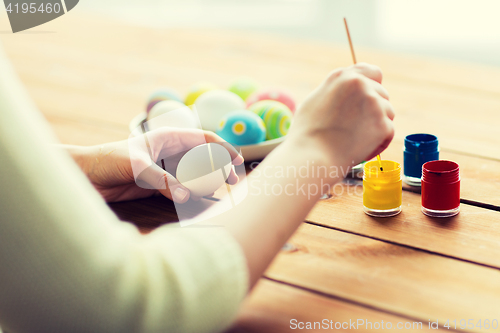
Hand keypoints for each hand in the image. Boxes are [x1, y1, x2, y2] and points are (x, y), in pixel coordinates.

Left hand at [67, 128, 243, 202]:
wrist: (86, 176)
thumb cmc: (108, 161)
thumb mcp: (136, 166)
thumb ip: (161, 180)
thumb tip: (186, 195)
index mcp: (167, 137)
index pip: (203, 138)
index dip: (222, 147)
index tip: (237, 160)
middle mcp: (169, 152)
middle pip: (202, 157)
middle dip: (220, 167)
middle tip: (232, 181)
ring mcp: (165, 169)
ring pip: (194, 174)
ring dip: (207, 182)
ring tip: (222, 193)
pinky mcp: (158, 185)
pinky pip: (181, 189)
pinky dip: (192, 194)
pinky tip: (201, 200)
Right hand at [288, 62, 394, 170]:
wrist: (312, 156)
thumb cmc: (307, 134)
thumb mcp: (315, 100)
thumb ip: (335, 92)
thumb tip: (347, 93)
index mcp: (342, 76)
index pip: (372, 72)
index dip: (373, 85)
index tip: (369, 98)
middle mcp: (360, 84)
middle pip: (382, 94)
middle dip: (373, 110)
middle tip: (355, 128)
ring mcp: (374, 103)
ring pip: (388, 112)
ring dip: (377, 126)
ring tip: (356, 140)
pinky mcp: (383, 124)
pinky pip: (389, 132)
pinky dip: (378, 143)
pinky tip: (361, 149)